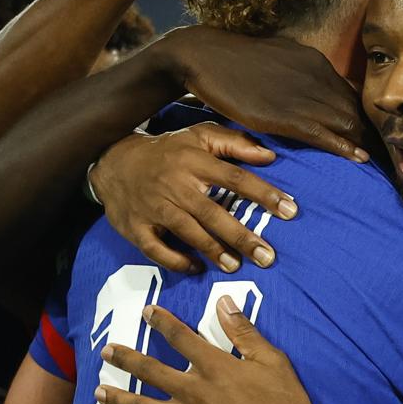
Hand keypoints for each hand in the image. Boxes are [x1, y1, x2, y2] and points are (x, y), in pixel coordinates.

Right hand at [91, 124, 297, 275]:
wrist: (112, 162)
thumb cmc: (167, 151)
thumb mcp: (198, 136)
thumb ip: (234, 143)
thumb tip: (270, 155)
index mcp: (193, 161)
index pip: (234, 178)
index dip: (263, 194)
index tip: (289, 209)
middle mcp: (175, 185)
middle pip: (213, 212)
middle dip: (242, 236)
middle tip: (268, 256)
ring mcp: (154, 208)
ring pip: (188, 232)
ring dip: (213, 251)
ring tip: (236, 266)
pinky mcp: (136, 227)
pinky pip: (156, 249)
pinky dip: (175, 260)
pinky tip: (196, 268)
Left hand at [98, 297, 320, 403]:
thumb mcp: (272, 361)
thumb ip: (243, 332)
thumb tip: (223, 302)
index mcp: (214, 367)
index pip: (180, 338)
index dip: (162, 322)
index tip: (146, 312)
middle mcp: (193, 392)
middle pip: (150, 371)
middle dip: (125, 358)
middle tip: (106, 351)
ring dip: (118, 397)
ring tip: (98, 390)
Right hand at [156, 26, 370, 162]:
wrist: (204, 56)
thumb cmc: (237, 62)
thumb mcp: (279, 59)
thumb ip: (302, 75)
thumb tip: (318, 90)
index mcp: (316, 63)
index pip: (353, 93)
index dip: (369, 117)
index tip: (381, 136)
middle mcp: (316, 75)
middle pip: (358, 108)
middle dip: (377, 133)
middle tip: (394, 155)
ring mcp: (301, 94)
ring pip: (346, 121)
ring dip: (367, 143)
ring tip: (385, 163)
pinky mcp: (284, 113)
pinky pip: (322, 132)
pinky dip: (343, 146)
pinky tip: (358, 159)